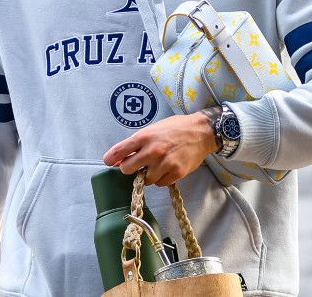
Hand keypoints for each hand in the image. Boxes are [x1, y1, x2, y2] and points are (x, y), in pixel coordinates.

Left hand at [102, 113, 216, 185]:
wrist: (201, 132)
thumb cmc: (175, 128)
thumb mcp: (153, 130)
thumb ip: (136, 144)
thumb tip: (118, 158)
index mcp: (144, 137)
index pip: (119, 151)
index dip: (111, 158)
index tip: (109, 162)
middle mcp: (153, 151)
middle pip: (127, 169)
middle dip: (130, 167)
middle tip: (138, 164)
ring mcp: (165, 163)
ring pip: (145, 179)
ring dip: (148, 174)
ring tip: (158, 164)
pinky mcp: (176, 173)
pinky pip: (160, 183)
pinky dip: (161, 178)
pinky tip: (168, 168)